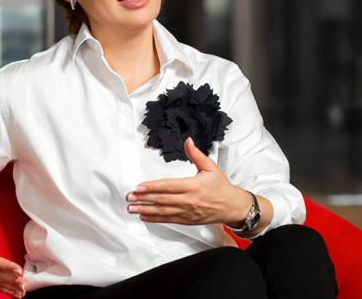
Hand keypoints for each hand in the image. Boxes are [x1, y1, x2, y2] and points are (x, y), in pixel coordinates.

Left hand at [125, 137, 250, 225]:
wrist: (232, 206)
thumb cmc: (221, 187)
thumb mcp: (210, 167)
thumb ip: (196, 154)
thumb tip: (187, 141)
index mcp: (193, 186)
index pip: (168, 186)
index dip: (153, 186)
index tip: (139, 186)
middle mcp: (189, 200)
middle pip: (162, 200)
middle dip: (143, 198)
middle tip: (129, 197)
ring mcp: (187, 212)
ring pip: (163, 211)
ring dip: (145, 210)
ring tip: (132, 208)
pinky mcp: (187, 220)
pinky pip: (168, 219)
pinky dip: (155, 218)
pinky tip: (144, 216)